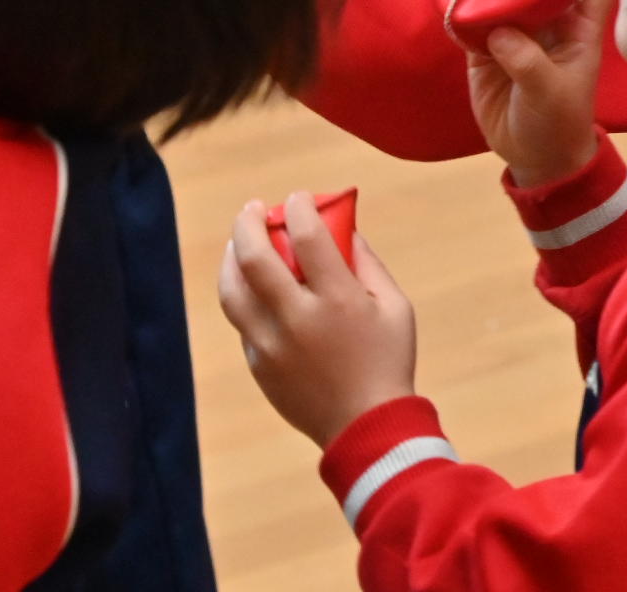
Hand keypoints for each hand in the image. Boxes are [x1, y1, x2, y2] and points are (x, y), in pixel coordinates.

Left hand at [218, 192, 417, 447]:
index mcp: (337, 300)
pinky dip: (245, 298)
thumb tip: (342, 227)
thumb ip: (367, 262)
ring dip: (231, 259)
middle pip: (255, 258)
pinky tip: (256, 288)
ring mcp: (272, 346)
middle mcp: (297, 320)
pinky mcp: (260, 367)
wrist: (366, 428)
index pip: (307, 235)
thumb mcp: (395, 306)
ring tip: (238, 245)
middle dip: (248, 223)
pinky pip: (243, 323)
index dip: (299, 206)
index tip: (298, 198)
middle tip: (253, 209)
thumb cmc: (388, 360)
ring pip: (232, 292)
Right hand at [468, 0, 613, 187]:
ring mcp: (516, 31)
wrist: (534, 157)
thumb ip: (527, 60)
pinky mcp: (485, 46)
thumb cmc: (557, 122)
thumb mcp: (550, 93)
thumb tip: (498, 30)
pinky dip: (463, 9)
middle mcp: (550, 21)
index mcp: (579, 28)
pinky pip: (473, 20)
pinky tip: (453, 0)